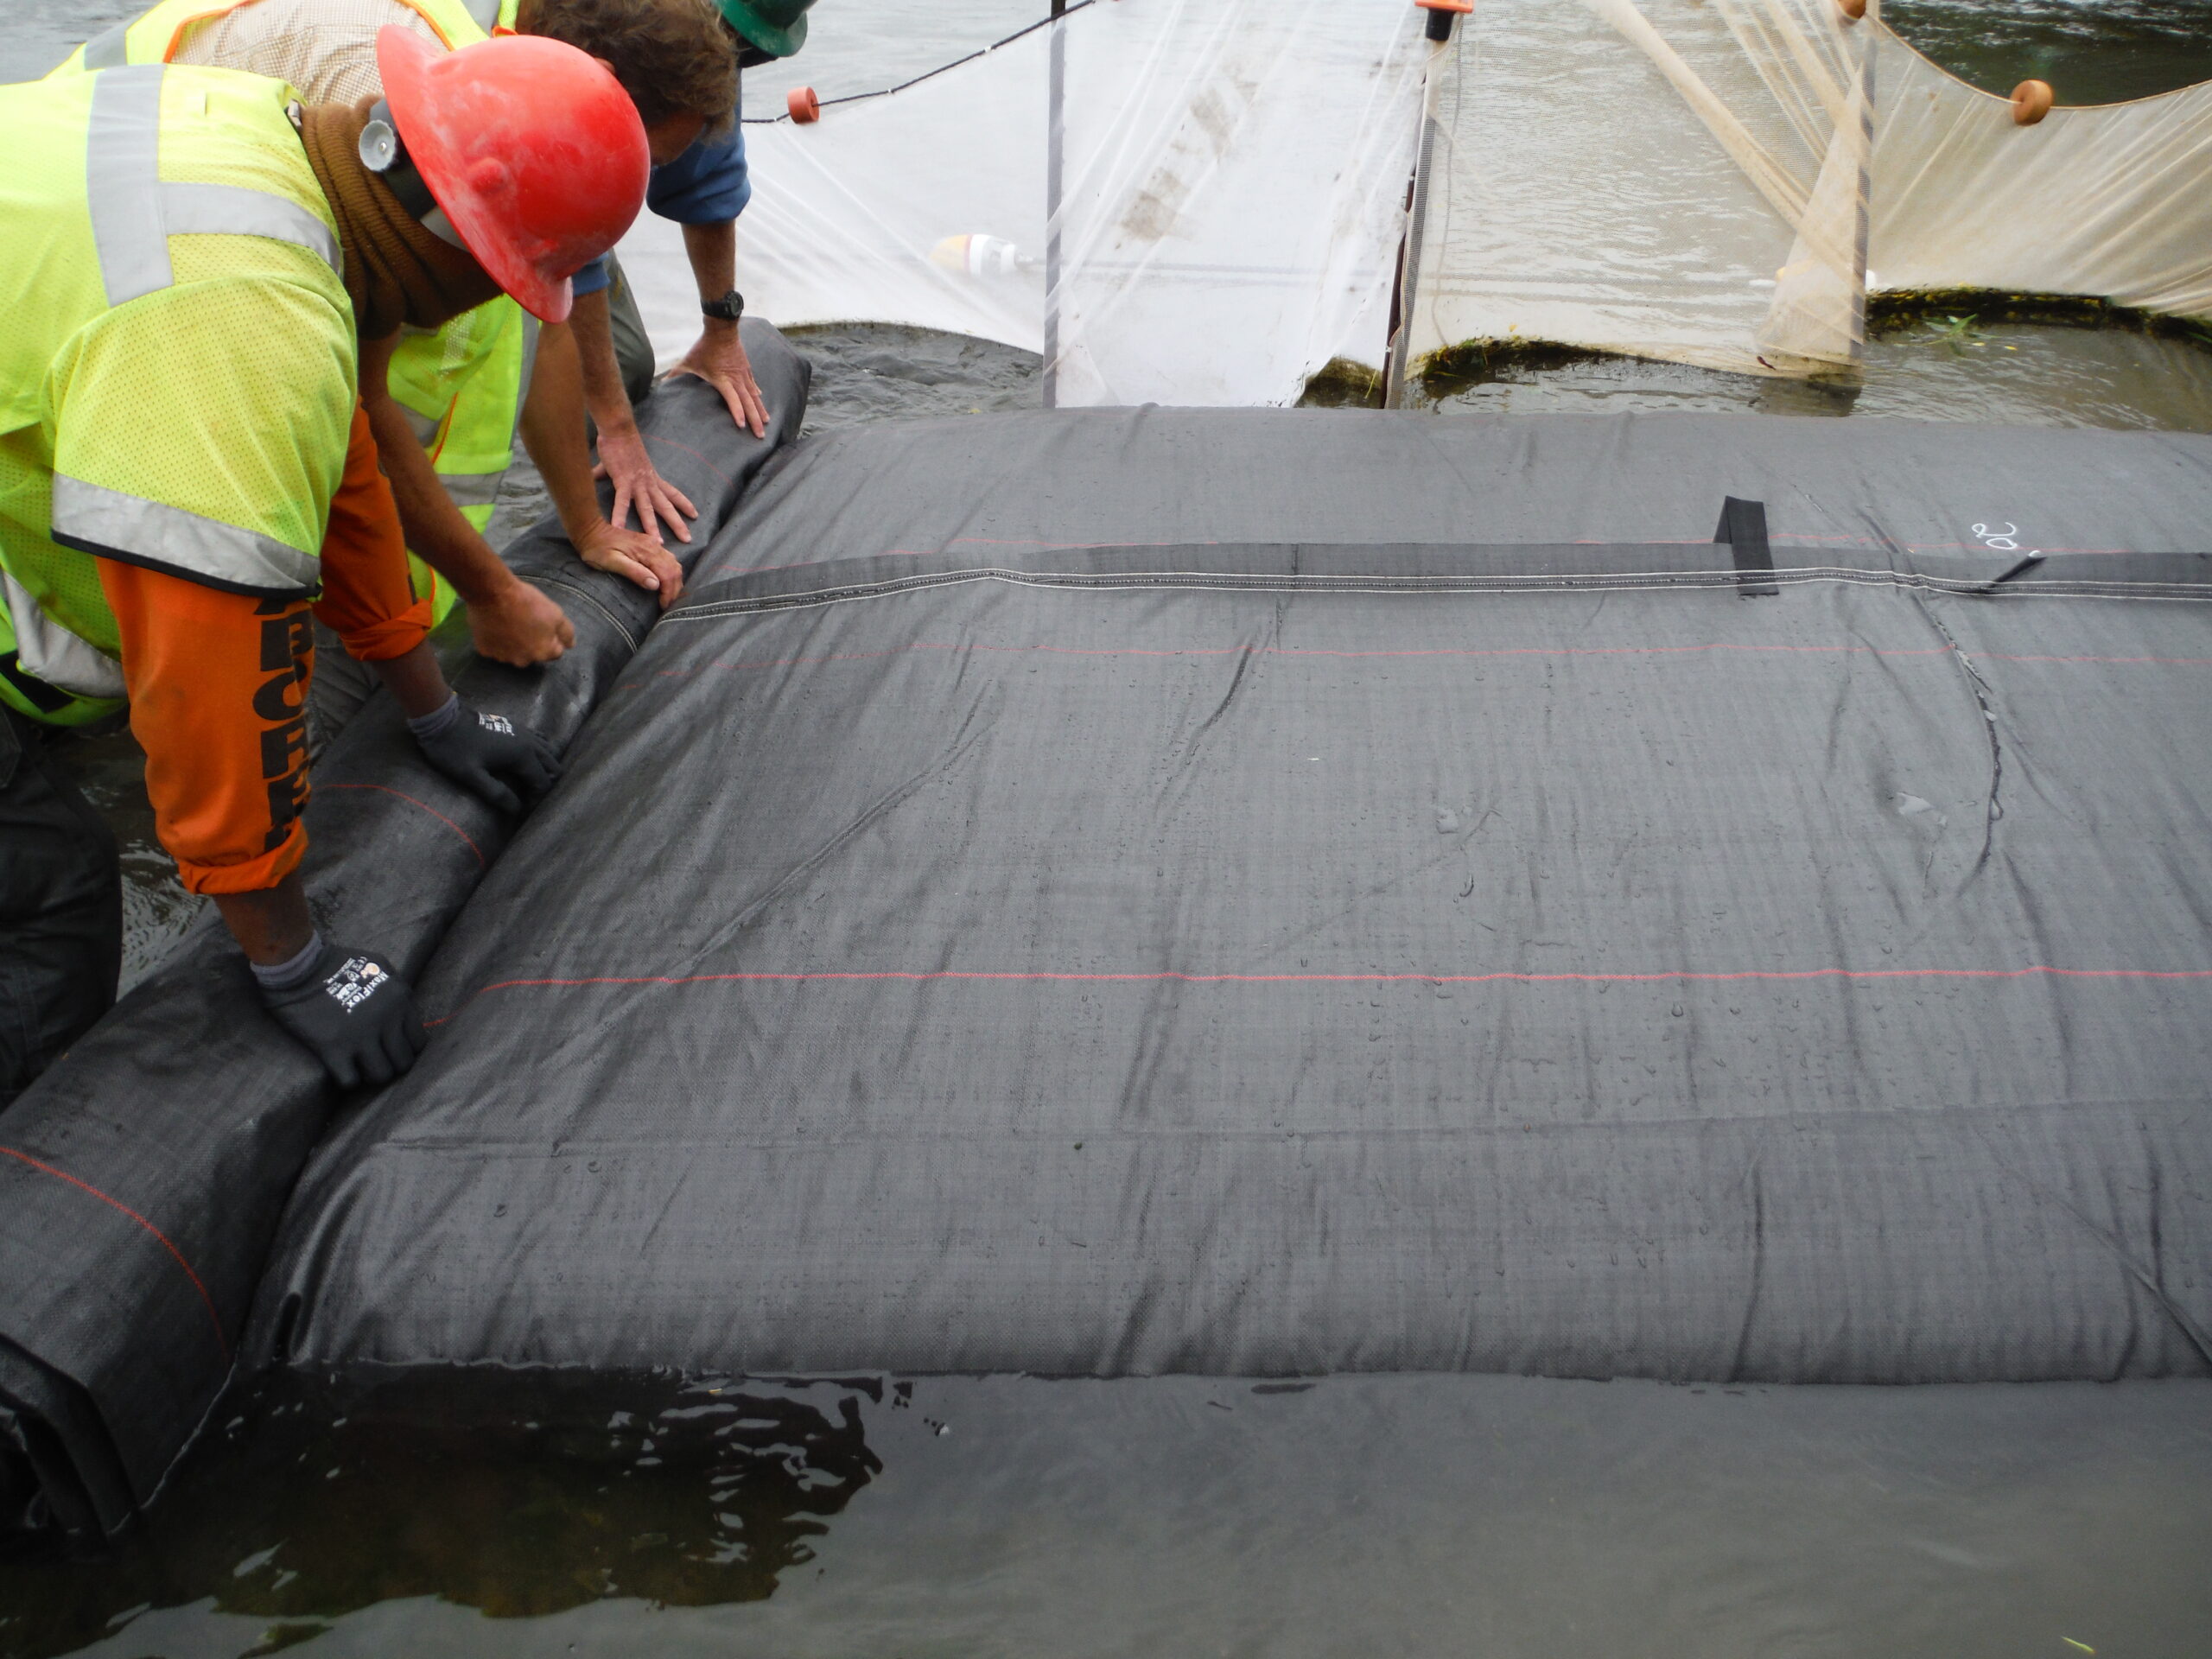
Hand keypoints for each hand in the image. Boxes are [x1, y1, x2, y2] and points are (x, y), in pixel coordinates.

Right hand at [258, 944, 426, 1089]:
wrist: (298, 965)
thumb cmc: (337, 962)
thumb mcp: (379, 966)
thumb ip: (397, 988)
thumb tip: (405, 1012)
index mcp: (399, 999)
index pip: (418, 1041)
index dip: (406, 1050)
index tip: (392, 1050)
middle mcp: (386, 1019)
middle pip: (403, 1063)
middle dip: (391, 1065)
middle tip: (376, 1061)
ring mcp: (360, 1035)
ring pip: (381, 1075)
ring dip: (371, 1075)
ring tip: (360, 1067)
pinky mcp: (333, 1048)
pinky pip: (350, 1080)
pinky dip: (347, 1079)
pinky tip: (342, 1069)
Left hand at [414, 701, 561, 814]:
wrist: (442, 719)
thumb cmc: (454, 749)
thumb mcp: (471, 776)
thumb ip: (496, 794)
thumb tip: (517, 809)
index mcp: (522, 754)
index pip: (543, 783)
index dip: (535, 801)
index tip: (521, 811)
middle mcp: (529, 742)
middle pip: (554, 767)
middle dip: (544, 785)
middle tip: (526, 799)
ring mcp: (524, 731)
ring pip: (550, 753)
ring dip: (544, 769)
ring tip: (527, 783)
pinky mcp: (516, 727)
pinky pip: (540, 741)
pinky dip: (539, 755)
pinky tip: (525, 763)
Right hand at [468, 576, 574, 665]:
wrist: (493, 593)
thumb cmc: (527, 602)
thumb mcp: (556, 613)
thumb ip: (566, 632)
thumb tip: (570, 645)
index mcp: (543, 653)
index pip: (555, 651)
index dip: (551, 637)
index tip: (543, 624)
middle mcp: (523, 660)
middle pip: (532, 654)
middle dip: (532, 642)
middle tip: (525, 622)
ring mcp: (502, 657)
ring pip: (512, 652)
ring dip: (513, 643)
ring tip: (509, 623)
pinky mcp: (484, 650)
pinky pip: (493, 647)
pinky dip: (495, 640)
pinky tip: (495, 625)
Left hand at [576, 518, 684, 609]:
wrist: (590, 530)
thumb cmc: (597, 548)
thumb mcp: (612, 562)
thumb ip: (634, 572)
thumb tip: (655, 585)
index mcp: (647, 551)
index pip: (668, 575)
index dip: (668, 593)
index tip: (663, 607)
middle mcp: (654, 546)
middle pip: (674, 570)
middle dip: (674, 590)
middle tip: (668, 606)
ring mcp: (653, 544)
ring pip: (674, 565)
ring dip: (674, 582)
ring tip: (668, 597)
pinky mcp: (650, 545)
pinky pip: (669, 560)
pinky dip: (671, 574)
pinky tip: (666, 582)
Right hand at [592, 422, 696, 544]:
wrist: (618, 429)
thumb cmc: (619, 443)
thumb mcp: (616, 463)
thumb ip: (605, 473)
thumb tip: (593, 476)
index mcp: (651, 478)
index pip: (672, 493)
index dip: (683, 503)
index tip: (695, 515)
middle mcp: (648, 483)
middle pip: (666, 506)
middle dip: (677, 523)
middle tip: (688, 539)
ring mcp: (637, 483)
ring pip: (648, 509)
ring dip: (652, 527)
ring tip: (658, 543)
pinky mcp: (623, 481)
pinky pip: (622, 502)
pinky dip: (620, 515)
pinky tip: (619, 528)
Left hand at [671, 322, 768, 437]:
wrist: (721, 329)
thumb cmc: (704, 347)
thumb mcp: (688, 362)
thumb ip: (676, 375)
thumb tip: (662, 385)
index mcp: (723, 379)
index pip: (733, 399)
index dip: (738, 413)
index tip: (742, 426)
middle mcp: (736, 379)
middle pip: (748, 402)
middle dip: (755, 420)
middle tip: (760, 435)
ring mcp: (743, 374)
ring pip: (754, 396)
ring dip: (760, 410)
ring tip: (767, 422)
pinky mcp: (746, 369)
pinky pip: (753, 385)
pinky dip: (757, 395)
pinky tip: (761, 400)